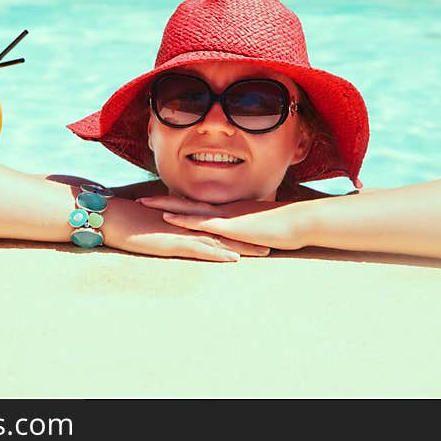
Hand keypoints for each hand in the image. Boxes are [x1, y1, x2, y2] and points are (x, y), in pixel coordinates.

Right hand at [100, 197, 270, 261]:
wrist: (111, 216)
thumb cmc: (129, 221)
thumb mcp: (156, 226)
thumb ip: (171, 228)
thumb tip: (181, 233)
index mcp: (186, 220)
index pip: (219, 225)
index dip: (240, 228)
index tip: (260, 231)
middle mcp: (189, 225)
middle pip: (226, 232)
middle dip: (250, 238)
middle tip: (274, 242)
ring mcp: (182, 233)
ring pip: (218, 241)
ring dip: (241, 248)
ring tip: (264, 253)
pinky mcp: (172, 243)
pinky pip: (199, 250)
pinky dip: (217, 254)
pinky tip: (233, 259)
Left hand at [135, 195, 306, 250]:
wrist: (301, 221)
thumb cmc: (286, 226)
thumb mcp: (260, 231)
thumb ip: (247, 234)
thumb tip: (240, 241)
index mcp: (229, 212)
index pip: (198, 207)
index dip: (177, 204)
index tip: (158, 202)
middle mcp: (224, 211)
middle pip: (186, 204)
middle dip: (162, 202)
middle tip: (139, 200)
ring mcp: (226, 217)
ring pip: (189, 210)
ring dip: (165, 207)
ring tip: (143, 204)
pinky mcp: (231, 226)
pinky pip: (203, 222)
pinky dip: (185, 220)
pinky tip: (169, 219)